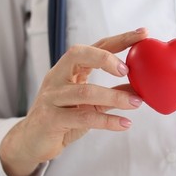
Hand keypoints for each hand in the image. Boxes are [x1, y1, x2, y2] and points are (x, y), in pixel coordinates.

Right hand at [0, 28, 147, 175]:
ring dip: (115, 97)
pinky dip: (107, 121)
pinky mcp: (51, 119)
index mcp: (68, 69)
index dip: (119, 39)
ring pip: (84, 91)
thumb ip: (112, 94)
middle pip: (78, 55)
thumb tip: (139, 89)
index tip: (143, 34)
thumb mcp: (90, 104)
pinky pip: (83, 118)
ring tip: (137, 103)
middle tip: (127, 69)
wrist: (32, 142)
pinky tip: (125, 124)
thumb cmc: (62, 118)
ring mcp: (52, 98)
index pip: (94, 46)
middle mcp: (57, 78)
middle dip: (105, 58)